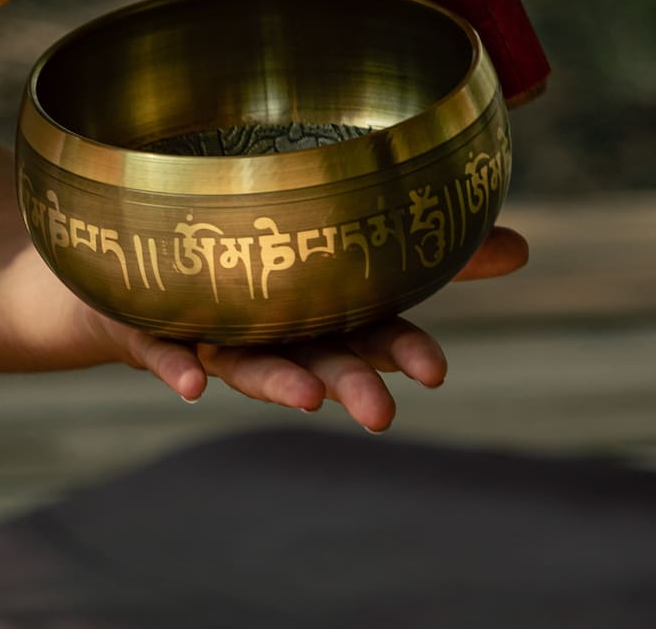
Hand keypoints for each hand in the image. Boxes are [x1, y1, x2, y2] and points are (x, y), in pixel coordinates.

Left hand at [82, 226, 526, 431]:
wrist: (131, 265)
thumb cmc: (252, 259)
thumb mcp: (337, 243)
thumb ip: (418, 244)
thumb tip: (524, 245)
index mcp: (317, 310)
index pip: (372, 333)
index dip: (402, 353)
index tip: (436, 373)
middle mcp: (269, 331)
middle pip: (316, 361)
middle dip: (349, 386)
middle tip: (381, 412)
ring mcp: (209, 332)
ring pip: (247, 362)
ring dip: (275, 384)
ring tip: (304, 402)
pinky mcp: (148, 330)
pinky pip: (161, 352)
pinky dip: (175, 368)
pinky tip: (188, 384)